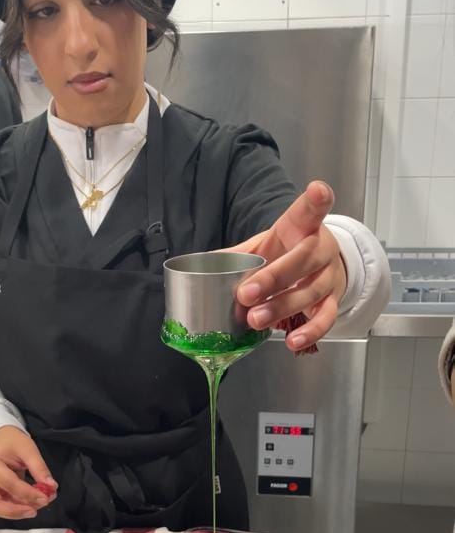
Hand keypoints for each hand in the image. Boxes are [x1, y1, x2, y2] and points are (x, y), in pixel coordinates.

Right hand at [0, 426, 57, 520]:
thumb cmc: (11, 441)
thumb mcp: (27, 448)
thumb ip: (39, 467)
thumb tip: (51, 486)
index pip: (10, 485)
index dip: (28, 494)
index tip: (46, 497)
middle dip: (15, 511)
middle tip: (34, 512)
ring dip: (20, 511)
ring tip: (40, 503)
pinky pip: (5, 505)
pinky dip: (20, 506)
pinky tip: (35, 502)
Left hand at [230, 181, 346, 351]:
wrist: (321, 266)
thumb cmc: (287, 252)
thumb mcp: (265, 245)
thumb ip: (237, 255)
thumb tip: (199, 265)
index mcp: (302, 227)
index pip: (309, 211)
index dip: (315, 201)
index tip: (316, 190)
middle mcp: (321, 249)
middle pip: (303, 260)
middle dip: (273, 278)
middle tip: (246, 293)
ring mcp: (329, 276)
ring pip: (310, 292)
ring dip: (281, 308)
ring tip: (255, 320)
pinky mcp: (333, 301)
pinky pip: (325, 318)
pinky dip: (311, 332)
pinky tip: (292, 342)